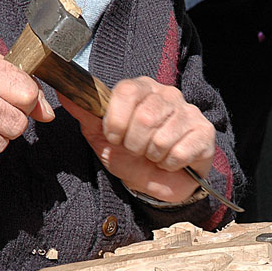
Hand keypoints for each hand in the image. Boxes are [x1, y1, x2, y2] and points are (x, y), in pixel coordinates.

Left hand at [59, 76, 215, 202]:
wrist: (160, 181)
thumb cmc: (132, 156)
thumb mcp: (103, 137)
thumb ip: (86, 115)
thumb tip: (66, 93)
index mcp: (141, 88)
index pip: (127, 92)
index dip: (116, 121)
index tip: (115, 137)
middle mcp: (167, 94)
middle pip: (145, 117)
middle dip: (134, 144)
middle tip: (138, 150)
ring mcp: (189, 112)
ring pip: (162, 138)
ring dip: (152, 156)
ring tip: (155, 155)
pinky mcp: (205, 132)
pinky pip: (180, 152)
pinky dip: (170, 164)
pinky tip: (172, 161)